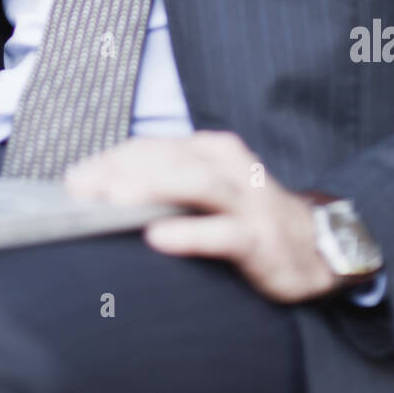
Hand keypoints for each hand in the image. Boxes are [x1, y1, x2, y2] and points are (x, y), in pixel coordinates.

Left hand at [63, 131, 342, 302]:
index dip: (110, 161)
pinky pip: (221, 233)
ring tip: (112, 200)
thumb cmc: (250, 216)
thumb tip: (102, 189)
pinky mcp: (259, 238)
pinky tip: (158, 237)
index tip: (75, 181)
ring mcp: (245, 201)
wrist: (318, 246)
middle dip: (120, 171)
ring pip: (195, 184)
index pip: (152, 147)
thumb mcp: (210, 189)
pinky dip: (189, 233)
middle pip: (168, 158)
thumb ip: (165, 184)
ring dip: (150, 189)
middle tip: (80, 190)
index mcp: (211, 150)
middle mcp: (227, 167)